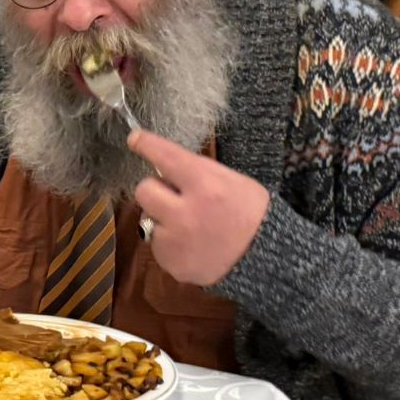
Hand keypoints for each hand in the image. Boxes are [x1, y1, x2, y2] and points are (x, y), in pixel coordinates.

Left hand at [128, 131, 269, 286]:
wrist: (263, 256)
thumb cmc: (250, 214)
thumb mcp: (233, 182)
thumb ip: (198, 173)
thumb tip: (166, 167)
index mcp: (206, 185)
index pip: (167, 157)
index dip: (148, 145)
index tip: (135, 139)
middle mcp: (185, 212)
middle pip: (144, 189)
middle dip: (156, 190)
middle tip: (173, 196)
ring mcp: (175, 239)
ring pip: (147, 217)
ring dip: (162, 217)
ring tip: (190, 226)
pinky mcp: (169, 260)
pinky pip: (156, 243)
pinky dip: (169, 242)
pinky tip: (191, 244)